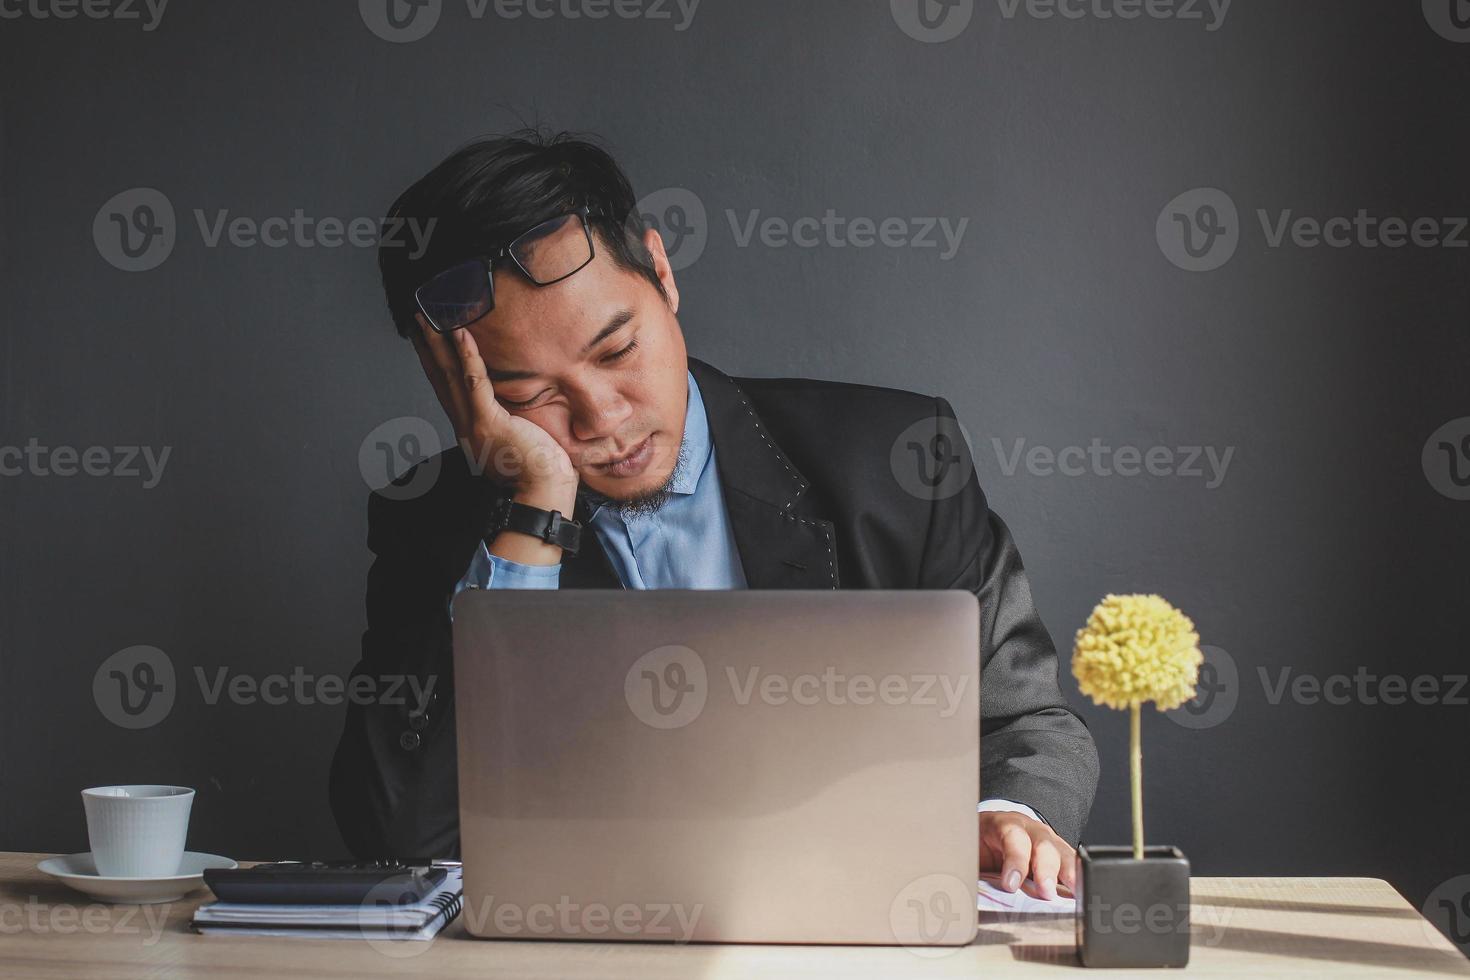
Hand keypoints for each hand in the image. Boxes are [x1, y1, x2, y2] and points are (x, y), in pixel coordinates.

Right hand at [412, 315, 575, 496]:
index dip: (435, 363)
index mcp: (470, 430)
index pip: (448, 389)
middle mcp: (465, 426)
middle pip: (441, 379)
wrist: (544, 491)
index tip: (426, 340)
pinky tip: (460, 333)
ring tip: (430, 319)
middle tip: (419, 320)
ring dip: (438, 344)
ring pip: (450, 376)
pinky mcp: (489, 422)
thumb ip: (505, 419)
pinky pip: (474, 382)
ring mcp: (474, 424)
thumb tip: (510, 404)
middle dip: (429, 347)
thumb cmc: (539, 468)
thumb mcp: (514, 438)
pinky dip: (467, 355)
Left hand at [978, 810, 1075, 900]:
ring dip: (1069, 875)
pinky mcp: (1060, 855)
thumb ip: (973, 866)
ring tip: (1073, 896)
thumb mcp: (970, 849)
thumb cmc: (980, 843)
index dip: (1015, 861)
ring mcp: (1049, 841)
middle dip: (1045, 869)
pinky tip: (1080, 895)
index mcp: (1004, 824)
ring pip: (1064, 854)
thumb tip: (968, 889)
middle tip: (1045, 892)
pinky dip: (1077, 880)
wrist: (992, 831)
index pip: (1013, 838)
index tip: (1010, 885)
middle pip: (1044, 845)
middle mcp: (1031, 829)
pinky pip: (1072, 865)